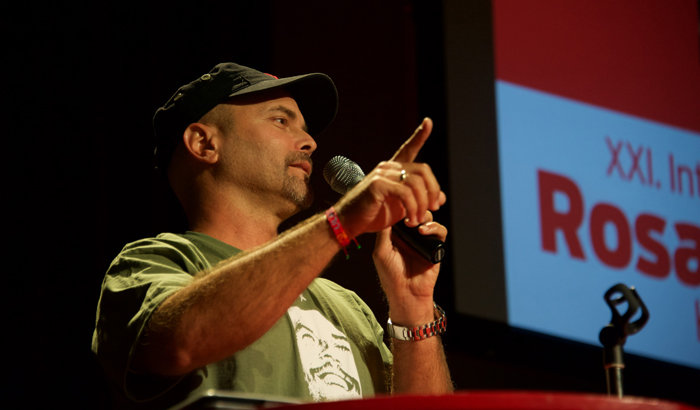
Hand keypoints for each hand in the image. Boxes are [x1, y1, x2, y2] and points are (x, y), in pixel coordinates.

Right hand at [334, 118, 445, 237]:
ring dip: (422, 205)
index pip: (409, 148)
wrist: (348, 223)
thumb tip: (441, 197)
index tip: (428, 122)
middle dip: (433, 191)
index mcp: (393, 170)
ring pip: (416, 183)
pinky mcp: (377, 184)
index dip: (419, 135)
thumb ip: (419, 200)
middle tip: (433, 209)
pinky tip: (409, 220)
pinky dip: (412, 208)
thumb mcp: (402, 207)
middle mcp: (388, 167)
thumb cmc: (372, 214)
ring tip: (417, 220)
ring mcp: (382, 174)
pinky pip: (405, 193)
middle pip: (423, 170)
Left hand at [373, 211, 447, 323]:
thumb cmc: (390, 274)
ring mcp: (424, 239)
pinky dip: (434, 228)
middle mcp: (410, 234)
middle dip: (414, 209)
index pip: (401, 213)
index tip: (399, 204)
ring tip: (415, 225)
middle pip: (416, 212)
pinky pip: (440, 231)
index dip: (401, 207)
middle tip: (407, 216)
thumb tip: (386, 211)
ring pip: (429, 218)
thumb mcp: (381, 250)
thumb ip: (384, 232)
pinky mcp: (436, 246)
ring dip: (424, 217)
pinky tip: (424, 232)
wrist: (406, 292)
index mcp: (396, 234)